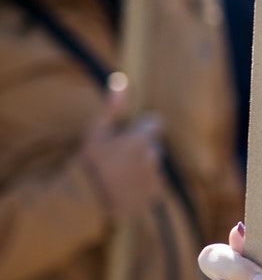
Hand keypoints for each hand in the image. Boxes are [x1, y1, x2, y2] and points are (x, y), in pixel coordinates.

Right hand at [79, 74, 163, 220]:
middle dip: (140, 146)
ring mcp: (156, 176)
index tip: (124, 135)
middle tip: (116, 157)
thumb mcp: (97, 131)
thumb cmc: (89, 161)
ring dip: (142, 164)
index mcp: (141, 139)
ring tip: (119, 173)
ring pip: (154, 162)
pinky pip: (154, 180)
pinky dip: (144, 181)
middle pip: (153, 143)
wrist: (88, 199)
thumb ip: (113, 106)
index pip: (154, 122)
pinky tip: (126, 185)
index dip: (139, 127)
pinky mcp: (156, 192)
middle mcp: (154, 156)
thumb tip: (122, 79)